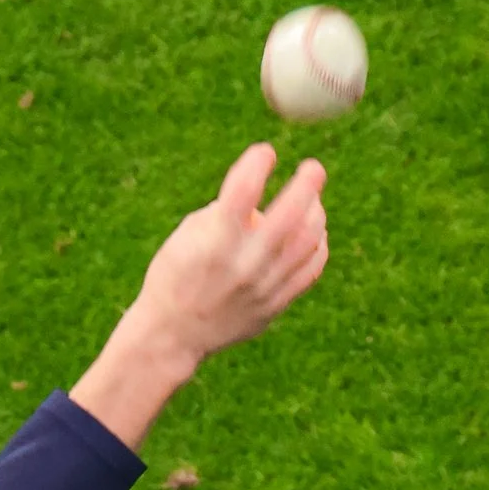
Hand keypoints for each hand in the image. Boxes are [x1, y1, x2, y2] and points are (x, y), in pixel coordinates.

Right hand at [69, 143, 330, 452]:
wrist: (172, 337)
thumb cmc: (175, 276)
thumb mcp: (186, 237)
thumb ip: (224, 212)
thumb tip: (261, 196)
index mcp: (214, 241)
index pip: (244, 188)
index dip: (259, 161)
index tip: (265, 152)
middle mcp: (243, 264)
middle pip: (290, 213)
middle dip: (307, 183)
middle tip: (313, 169)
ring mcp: (263, 288)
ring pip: (308, 241)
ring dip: (316, 214)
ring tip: (312, 202)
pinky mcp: (274, 306)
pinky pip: (310, 270)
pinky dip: (317, 246)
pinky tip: (314, 233)